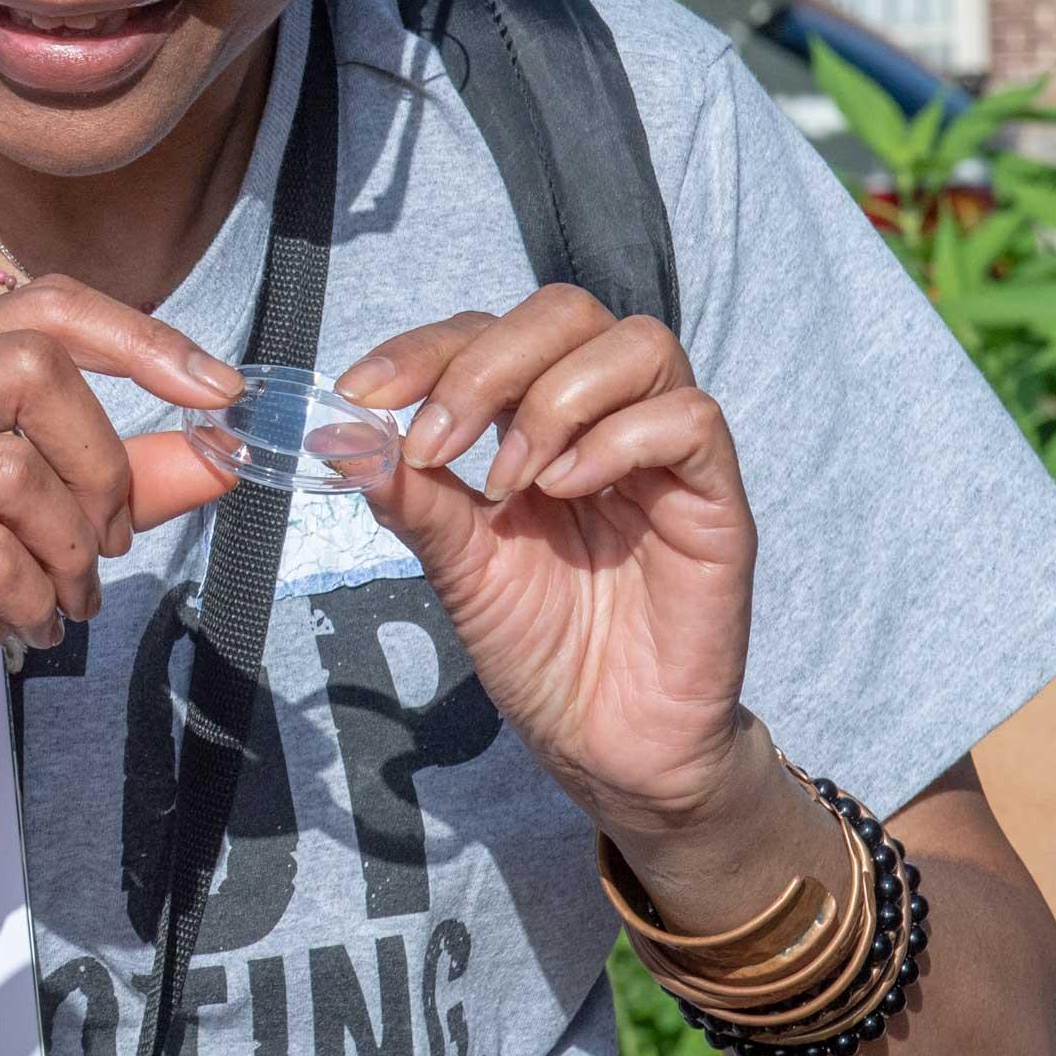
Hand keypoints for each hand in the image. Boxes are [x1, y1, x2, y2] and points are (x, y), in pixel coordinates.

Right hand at [0, 279, 244, 802]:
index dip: (141, 339)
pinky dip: (34, 602)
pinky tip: (30, 629)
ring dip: (73, 554)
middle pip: (34, 365)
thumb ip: (124, 485)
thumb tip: (224, 454)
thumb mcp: (41, 532)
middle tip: (111, 540)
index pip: (43, 308)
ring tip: (68, 600)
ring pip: (16, 469)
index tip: (217, 390)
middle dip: (103, 462)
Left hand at [341, 287, 762, 847]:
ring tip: (510, 484)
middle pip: (566, 311)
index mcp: (537, 420)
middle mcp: (606, 418)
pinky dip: (619, 440)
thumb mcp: (456, 563)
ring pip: (639, 343)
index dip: (425, 347)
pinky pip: (691, 420)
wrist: (607, 743)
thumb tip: (338, 435)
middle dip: (484, 363)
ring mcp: (666, 456)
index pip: (490, 331)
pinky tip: (567, 491)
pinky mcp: (717, 501)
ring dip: (554, 400)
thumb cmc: (539, 644)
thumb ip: (412, 496)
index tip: (363, 392)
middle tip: (436, 442)